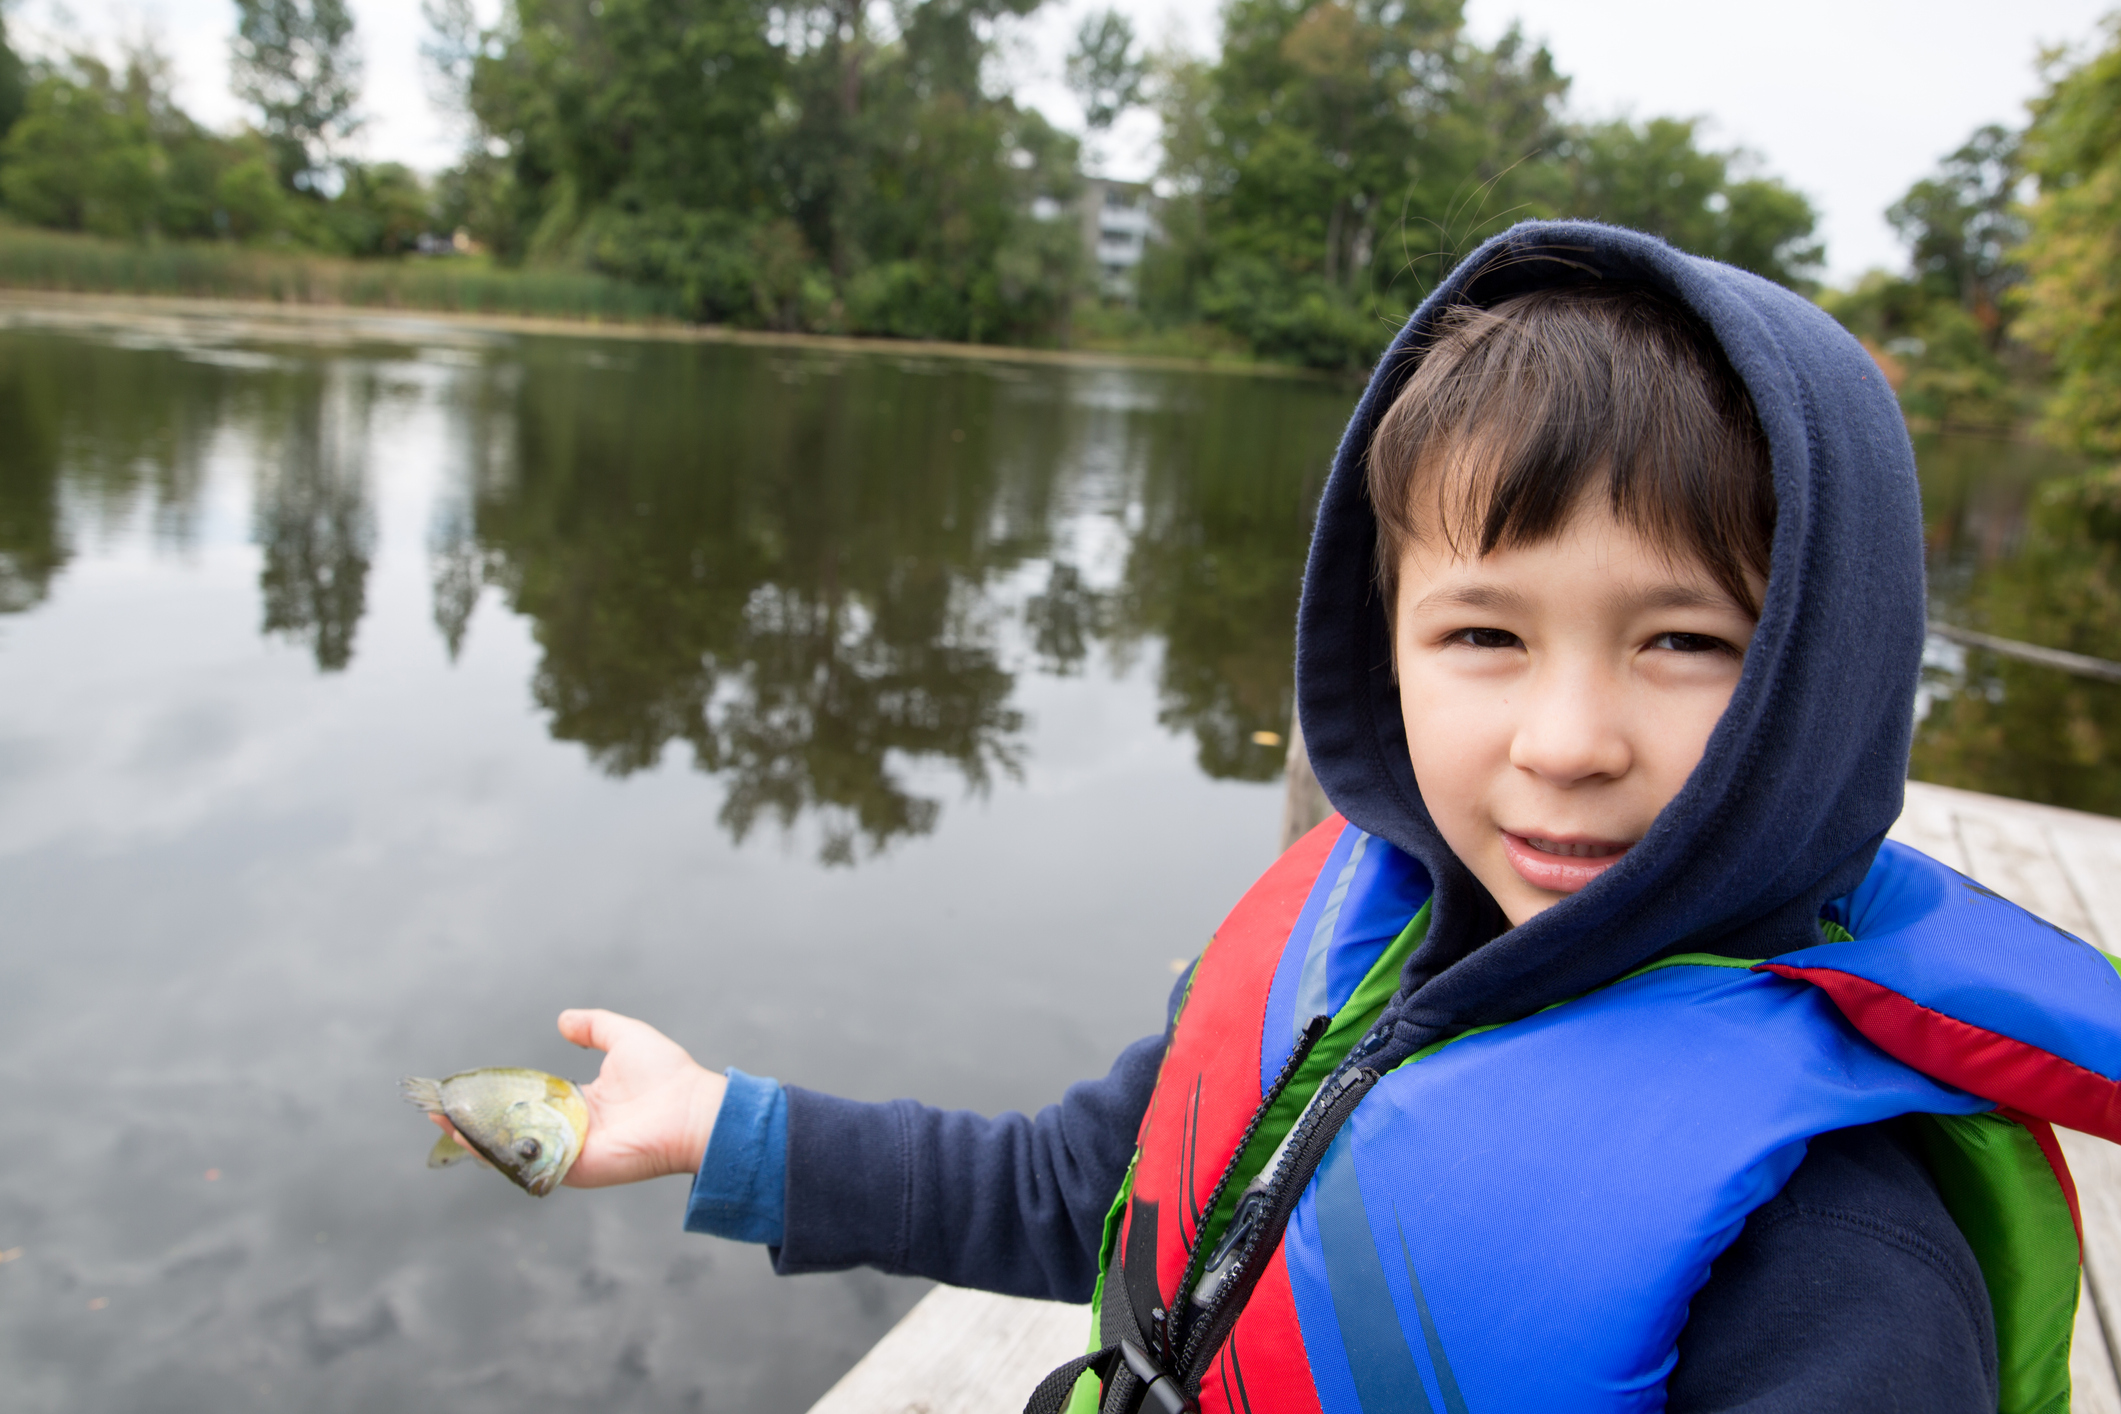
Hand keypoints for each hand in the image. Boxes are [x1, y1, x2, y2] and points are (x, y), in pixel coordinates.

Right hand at [425, 1009, 726, 1188]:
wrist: (692, 1110)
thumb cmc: (667, 1075)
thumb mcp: (624, 1036)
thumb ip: (594, 1026)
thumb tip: (562, 1019)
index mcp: (580, 1103)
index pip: (528, 1102)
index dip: (497, 1096)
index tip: (466, 1087)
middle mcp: (570, 1130)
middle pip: (513, 1128)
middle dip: (474, 1120)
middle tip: (438, 1108)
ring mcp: (569, 1152)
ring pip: (514, 1150)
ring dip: (476, 1138)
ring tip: (443, 1121)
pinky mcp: (573, 1169)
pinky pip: (530, 1164)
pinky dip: (498, 1155)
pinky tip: (470, 1138)